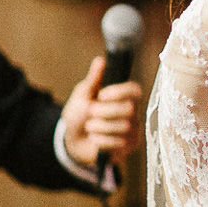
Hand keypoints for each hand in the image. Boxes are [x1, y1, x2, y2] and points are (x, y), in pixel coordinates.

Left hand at [62, 56, 141, 170]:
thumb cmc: (79, 115)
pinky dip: (100, 141)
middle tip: (91, 113)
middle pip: (128, 109)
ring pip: (122, 127)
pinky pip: (118, 143)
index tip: (101, 95)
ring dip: (99, 127)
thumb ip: (93, 79)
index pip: (134, 90)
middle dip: (103, 112)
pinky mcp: (128, 146)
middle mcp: (133, 111)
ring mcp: (132, 129)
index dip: (119, 92)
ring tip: (90, 127)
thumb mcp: (82, 95)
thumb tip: (101, 60)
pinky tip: (95, 139)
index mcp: (123, 96)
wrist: (72, 141)